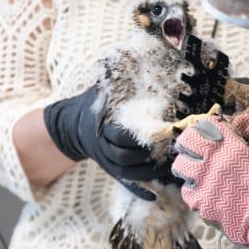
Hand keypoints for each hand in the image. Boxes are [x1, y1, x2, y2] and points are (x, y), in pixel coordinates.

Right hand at [43, 85, 168, 199]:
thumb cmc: (96, 103)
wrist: (73, 125)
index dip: (141, 136)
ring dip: (151, 172)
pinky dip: (141, 191)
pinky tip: (158, 193)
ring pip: (128, 174)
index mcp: (101, 126)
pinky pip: (127, 185)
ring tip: (173, 165)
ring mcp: (107, 163)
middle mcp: (102, 148)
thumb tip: (146, 54)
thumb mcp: (104, 89)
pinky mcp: (113, 171)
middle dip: (149, 156)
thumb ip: (120, 79)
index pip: (120, 136)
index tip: (164, 131)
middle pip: (124, 158)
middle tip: (174, 149)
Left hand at [171, 117, 248, 248]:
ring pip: (180, 166)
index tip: (202, 129)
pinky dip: (191, 190)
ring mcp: (205, 181)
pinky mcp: (200, 201)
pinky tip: (198, 192)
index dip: (204, 126)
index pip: (208, 126)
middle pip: (187, 141)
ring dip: (184, 166)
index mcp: (231, 147)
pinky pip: (186, 191)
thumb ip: (242, 150)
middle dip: (186, 142)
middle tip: (186, 147)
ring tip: (187, 170)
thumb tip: (232, 145)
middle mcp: (214, 160)